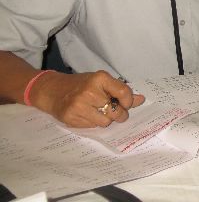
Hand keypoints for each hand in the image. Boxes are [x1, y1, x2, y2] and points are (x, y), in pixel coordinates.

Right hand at [29, 70, 144, 127]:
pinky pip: (92, 127)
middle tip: (116, 112)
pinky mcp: (71, 118)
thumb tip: (141, 100)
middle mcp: (89, 91)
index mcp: (99, 78)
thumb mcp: (101, 82)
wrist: (52, 90)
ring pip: (105, 122)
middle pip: (116, 111)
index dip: (128, 101)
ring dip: (106, 119)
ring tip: (99, 112)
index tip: (126, 103)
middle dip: (119, 114)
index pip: (123, 92)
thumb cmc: (81, 84)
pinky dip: (94, 123)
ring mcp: (79, 105)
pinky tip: (87, 115)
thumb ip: (120, 91)